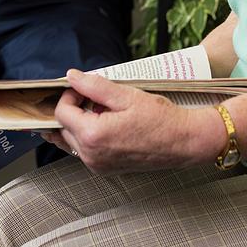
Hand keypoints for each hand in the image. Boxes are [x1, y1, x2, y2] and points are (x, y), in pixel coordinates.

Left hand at [40, 70, 225, 173]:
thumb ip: (94, 86)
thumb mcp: (126, 95)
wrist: (183, 142)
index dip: (70, 95)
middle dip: (73, 108)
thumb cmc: (160, 119)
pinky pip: (85, 151)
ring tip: (100, 109)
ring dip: (78, 123)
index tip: (83, 87)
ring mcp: (98, 166)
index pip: (62, 112)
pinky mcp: (106, 169)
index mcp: (93, 136)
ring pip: (72, 141)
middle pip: (64, 128)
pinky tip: (106, 123)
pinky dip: (88, 136)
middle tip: (93, 95)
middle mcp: (92, 156)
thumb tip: (72, 76)